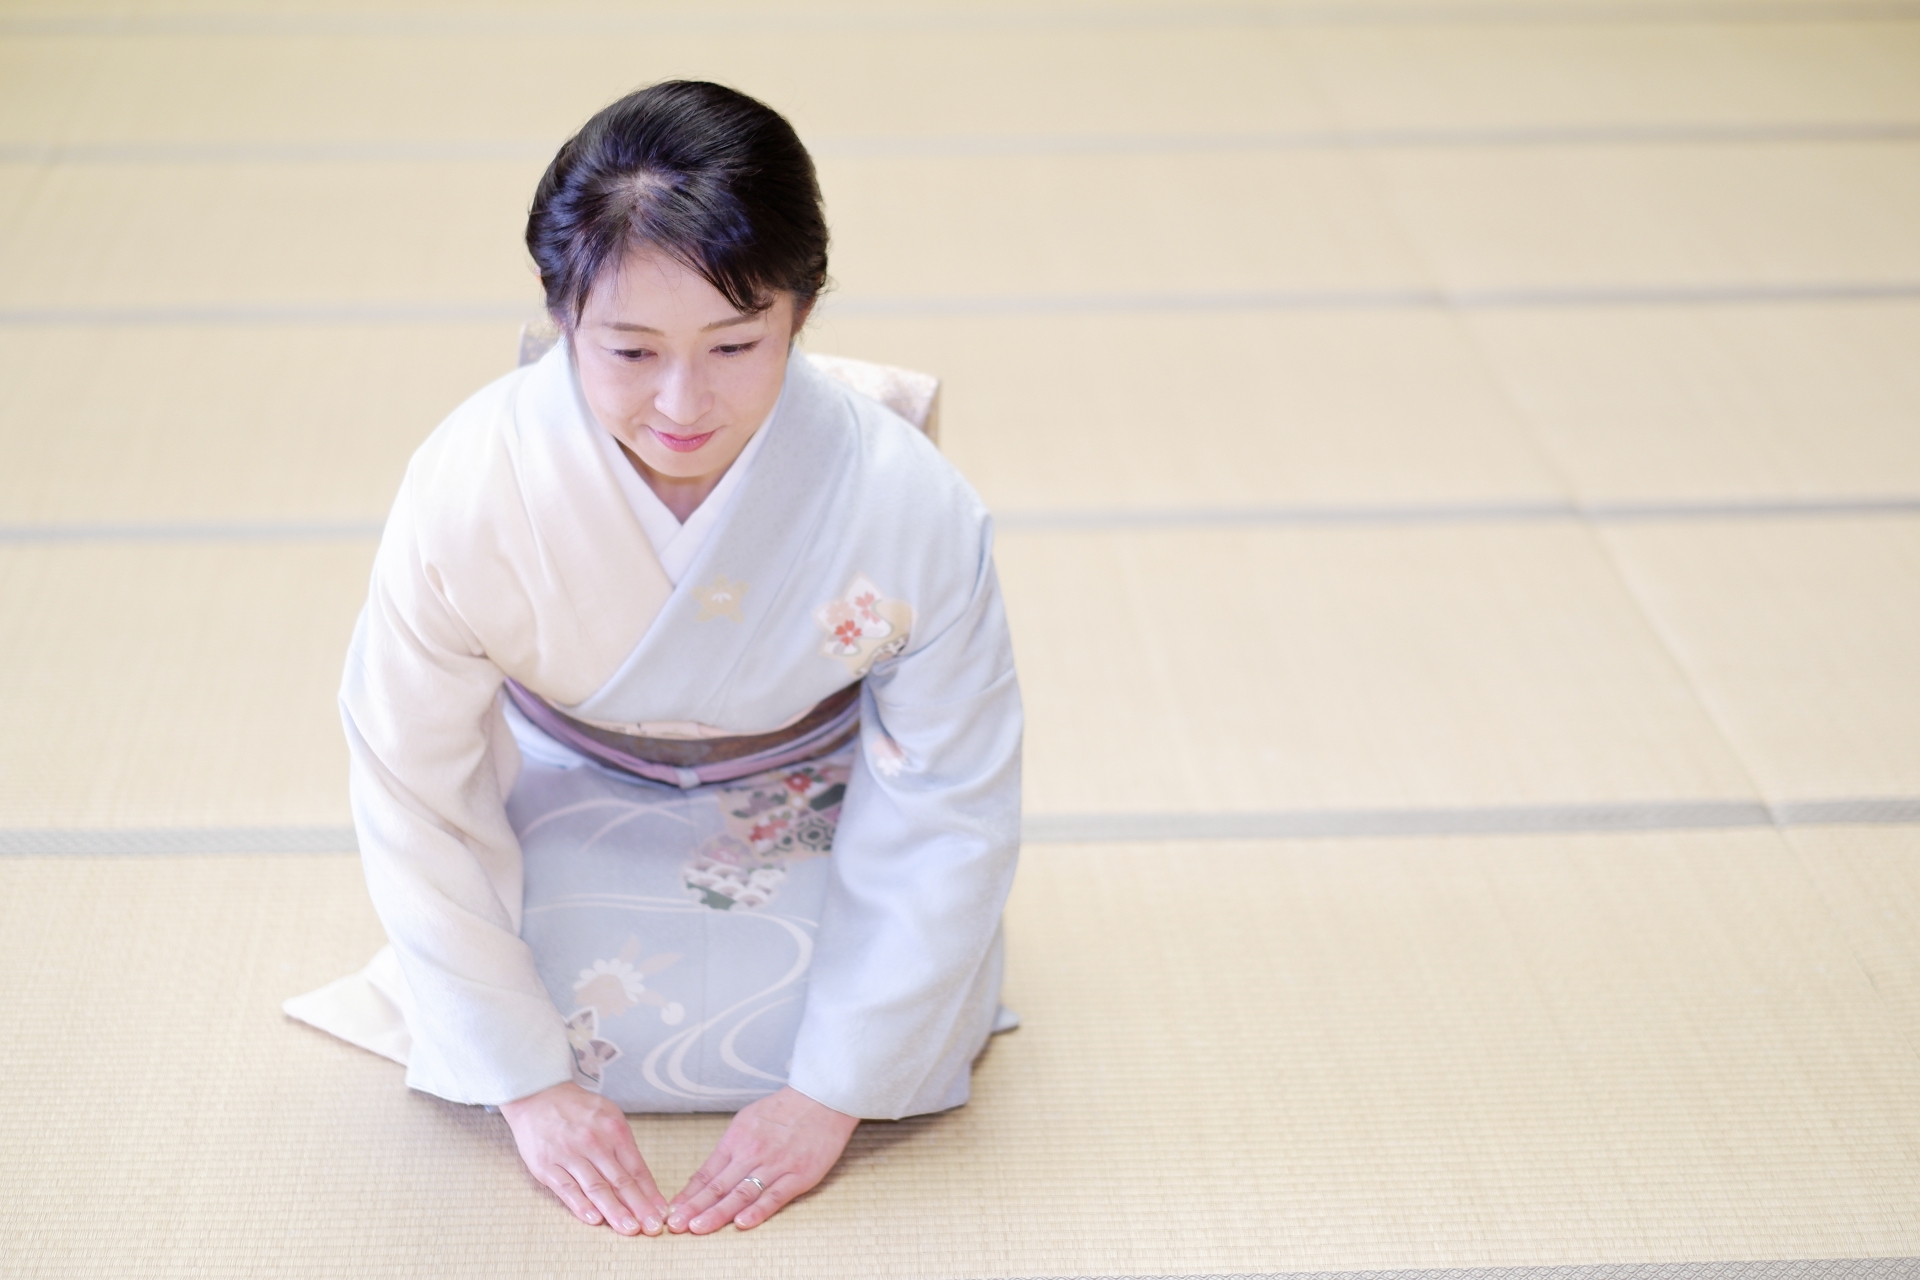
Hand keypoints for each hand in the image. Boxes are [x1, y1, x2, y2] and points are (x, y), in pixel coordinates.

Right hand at [500, 1081, 668, 1235]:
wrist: (538, 1096)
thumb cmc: (578, 1110)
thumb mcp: (608, 1116)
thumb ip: (624, 1146)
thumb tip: (643, 1180)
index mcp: (613, 1130)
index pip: (637, 1168)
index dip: (650, 1193)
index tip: (661, 1213)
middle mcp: (593, 1143)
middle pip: (620, 1181)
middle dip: (639, 1207)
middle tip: (652, 1228)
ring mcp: (569, 1155)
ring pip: (596, 1188)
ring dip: (615, 1211)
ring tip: (629, 1229)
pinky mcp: (547, 1166)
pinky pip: (567, 1189)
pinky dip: (581, 1206)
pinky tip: (595, 1220)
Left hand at [668, 1086, 857, 1232]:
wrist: (822, 1098)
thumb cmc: (784, 1110)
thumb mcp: (748, 1121)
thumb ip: (728, 1149)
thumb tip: (705, 1175)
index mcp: (737, 1139)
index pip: (707, 1173)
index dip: (688, 1194)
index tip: (672, 1211)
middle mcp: (752, 1153)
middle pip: (718, 1186)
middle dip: (694, 1208)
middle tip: (675, 1225)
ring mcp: (776, 1165)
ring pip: (742, 1194)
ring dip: (718, 1213)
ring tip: (698, 1228)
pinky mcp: (799, 1175)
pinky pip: (775, 1197)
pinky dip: (758, 1211)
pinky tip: (742, 1223)